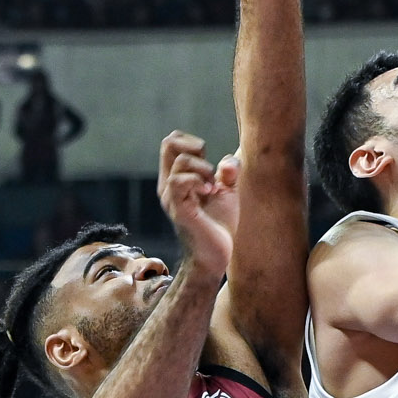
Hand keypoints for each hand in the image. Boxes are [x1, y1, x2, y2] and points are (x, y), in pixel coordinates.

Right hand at [156, 131, 239, 272]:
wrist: (216, 256)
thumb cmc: (219, 225)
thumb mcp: (227, 193)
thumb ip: (228, 173)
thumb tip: (227, 160)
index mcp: (176, 178)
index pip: (172, 143)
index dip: (191, 141)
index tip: (208, 161)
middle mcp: (168, 185)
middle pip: (169, 143)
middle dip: (195, 147)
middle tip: (209, 170)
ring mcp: (172, 198)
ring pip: (180, 161)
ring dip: (203, 168)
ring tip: (212, 186)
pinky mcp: (180, 210)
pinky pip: (179, 182)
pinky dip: (198, 180)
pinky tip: (209, 192)